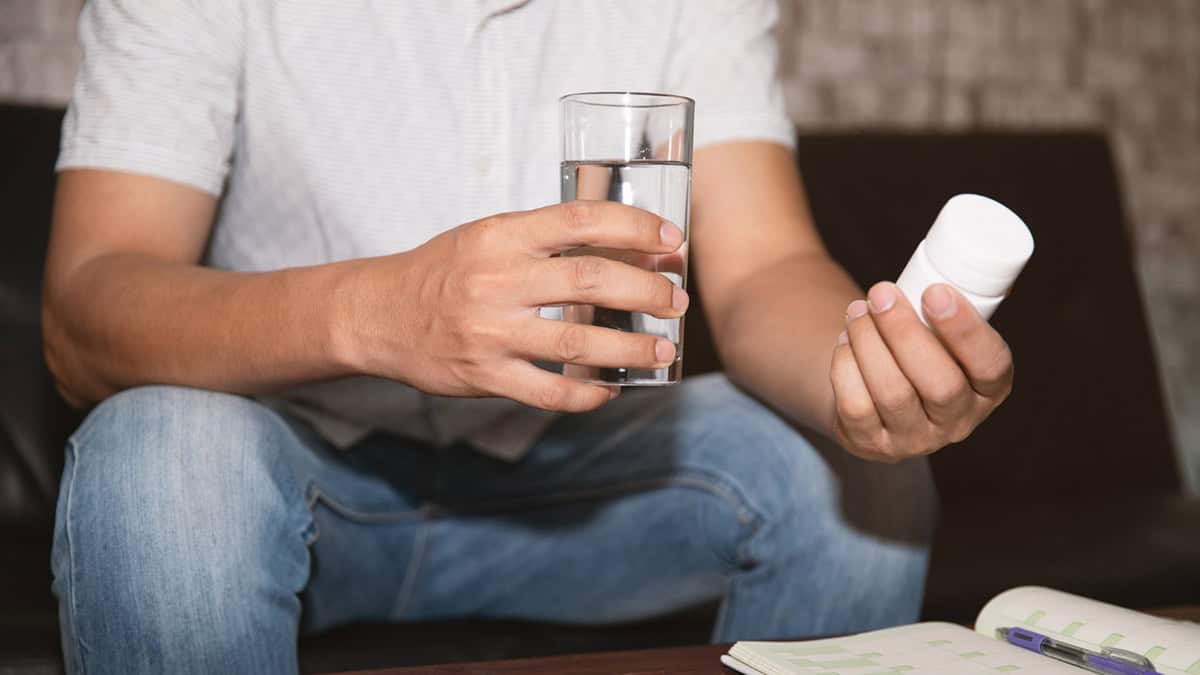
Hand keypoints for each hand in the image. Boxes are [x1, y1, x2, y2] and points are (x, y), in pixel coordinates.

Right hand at [341, 201, 688, 411]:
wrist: (378, 313)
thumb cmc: (444, 270)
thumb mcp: (489, 236)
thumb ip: (547, 240)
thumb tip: (626, 247)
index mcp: (502, 235)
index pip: (581, 219)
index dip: (635, 227)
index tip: (671, 240)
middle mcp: (497, 280)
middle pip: (590, 281)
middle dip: (646, 292)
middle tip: (677, 300)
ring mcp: (489, 332)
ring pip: (576, 344)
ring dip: (630, 348)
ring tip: (663, 349)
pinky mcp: (483, 376)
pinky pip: (548, 393)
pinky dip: (587, 395)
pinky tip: (611, 389)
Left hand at [829, 281, 1012, 462]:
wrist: (870, 388)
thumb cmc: (915, 343)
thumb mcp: (943, 329)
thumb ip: (952, 302)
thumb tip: (957, 247)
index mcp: (989, 388)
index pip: (991, 366)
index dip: (965, 330)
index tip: (935, 291)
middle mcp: (958, 422)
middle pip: (938, 383)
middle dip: (905, 332)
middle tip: (881, 292)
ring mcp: (913, 439)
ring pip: (893, 393)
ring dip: (869, 341)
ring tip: (858, 309)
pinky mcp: (870, 444)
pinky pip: (855, 407)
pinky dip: (845, 365)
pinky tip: (844, 340)